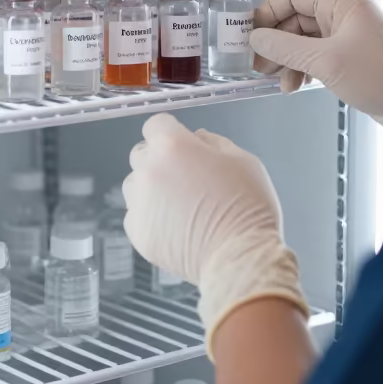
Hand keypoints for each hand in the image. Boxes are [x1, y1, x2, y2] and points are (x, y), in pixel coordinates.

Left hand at [123, 113, 307, 353]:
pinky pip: (135, 215)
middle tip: (185, 177)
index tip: (180, 143)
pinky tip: (175, 225)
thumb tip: (196, 139)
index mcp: (174, 146)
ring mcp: (140, 203)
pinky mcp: (137, 232)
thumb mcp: (243, 160)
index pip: (156, 124)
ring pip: (134, 185)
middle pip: (141, 153)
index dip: (170, 132)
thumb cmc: (248, 208)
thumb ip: (213, 142)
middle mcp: (150, 170)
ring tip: (179, 204)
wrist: (240, 258)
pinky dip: (150, 217)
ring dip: (151, 188)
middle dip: (159, 159)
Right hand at [250, 0, 382, 137]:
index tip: (251, 33)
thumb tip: (257, 39)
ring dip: (288, 60)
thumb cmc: (380, 78)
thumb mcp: (324, 62)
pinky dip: (302, 68)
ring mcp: (347, 34)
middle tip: (260, 65)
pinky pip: (316, 54)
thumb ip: (285, 48)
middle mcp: (345, 13)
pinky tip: (295, 85)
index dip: (268, 12)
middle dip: (276, 43)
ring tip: (279, 81)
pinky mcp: (349, 54)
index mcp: (343, 2)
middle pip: (296, 19)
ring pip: (304, 40)